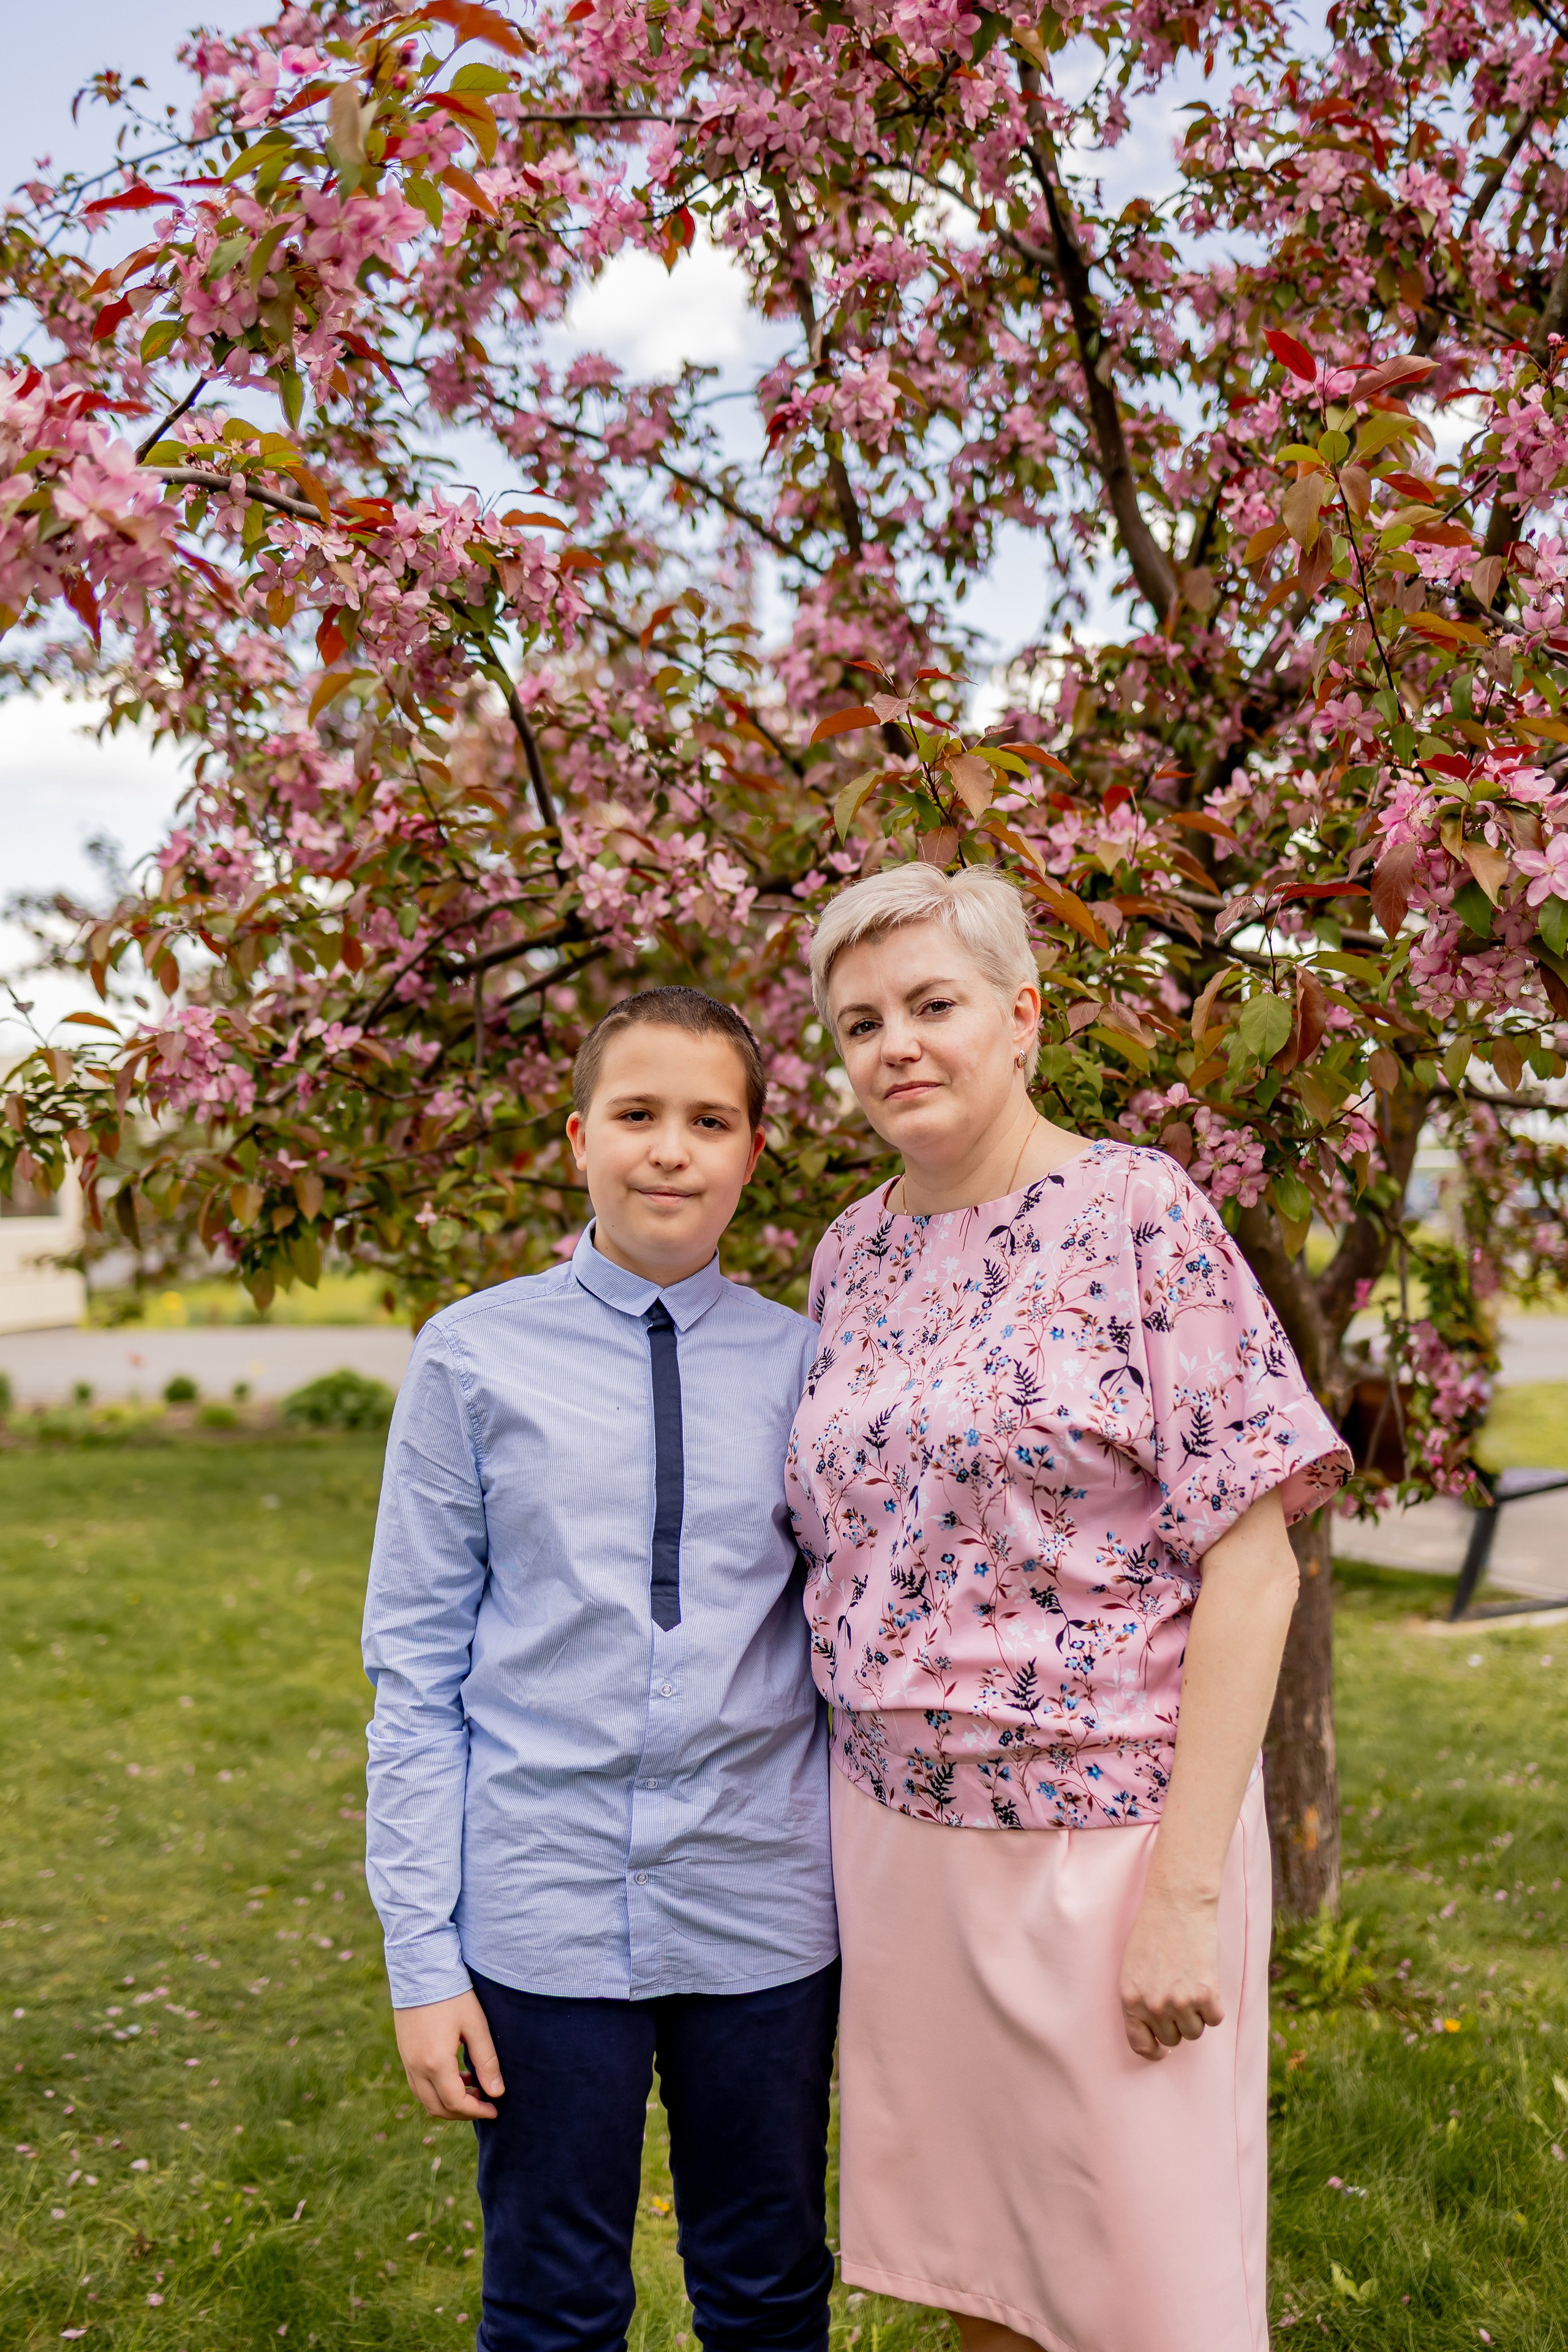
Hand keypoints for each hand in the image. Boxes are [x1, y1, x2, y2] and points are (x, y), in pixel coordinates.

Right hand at [393, 1989, 504, 2119]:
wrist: (421, 1969)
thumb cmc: (453, 1994)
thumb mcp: (475, 2025)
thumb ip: (487, 2061)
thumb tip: (497, 2093)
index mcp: (435, 2063)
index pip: (456, 2103)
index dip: (477, 2111)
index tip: (495, 2109)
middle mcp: (416, 2068)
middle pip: (438, 2108)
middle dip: (463, 2112)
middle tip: (485, 2103)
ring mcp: (407, 2061)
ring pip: (425, 2099)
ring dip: (448, 2102)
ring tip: (473, 2086)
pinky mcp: (404, 2053)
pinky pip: (418, 2085)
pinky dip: (436, 2090)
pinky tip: (455, 2074)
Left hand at [1118, 1886, 1223, 2062]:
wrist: (1177, 1903)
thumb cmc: (1152, 1931)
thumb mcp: (1132, 1968)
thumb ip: (1139, 1999)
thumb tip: (1152, 2030)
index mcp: (1130, 2000)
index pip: (1141, 2045)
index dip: (1154, 2050)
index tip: (1162, 2048)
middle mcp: (1153, 2006)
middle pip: (1172, 2039)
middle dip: (1176, 2023)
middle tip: (1179, 1996)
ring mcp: (1180, 2003)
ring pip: (1195, 2032)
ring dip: (1196, 2015)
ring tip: (1191, 1985)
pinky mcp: (1206, 1995)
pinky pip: (1215, 2019)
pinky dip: (1214, 2006)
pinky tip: (1206, 1981)